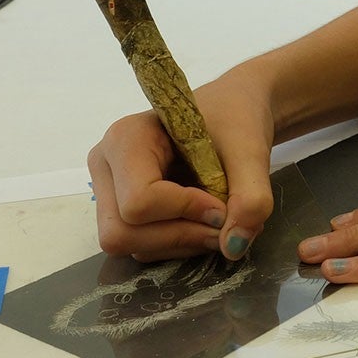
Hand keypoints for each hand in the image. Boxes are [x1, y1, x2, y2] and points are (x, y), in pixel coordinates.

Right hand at [87, 77, 276, 261]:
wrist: (235, 110)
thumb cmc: (235, 118)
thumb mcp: (250, 151)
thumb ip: (250, 196)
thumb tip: (235, 246)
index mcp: (125, 139)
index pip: (138, 201)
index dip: (185, 212)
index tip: (221, 205)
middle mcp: (107, 166)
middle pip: (123, 232)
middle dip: (180, 235)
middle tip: (224, 224)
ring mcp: (111, 192)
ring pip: (132, 246)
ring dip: (182, 243)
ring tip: (220, 222)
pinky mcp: (123, 211)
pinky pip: (142, 247)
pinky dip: (178, 244)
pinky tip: (204, 223)